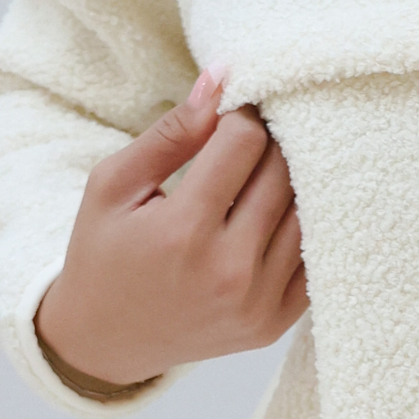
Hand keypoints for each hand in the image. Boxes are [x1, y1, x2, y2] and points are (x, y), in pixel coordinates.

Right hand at [34, 66, 308, 385]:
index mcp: (183, 232)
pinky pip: (314, 256)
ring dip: (293, 180)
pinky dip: (304, 225)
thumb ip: (171, 132)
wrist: (105, 340)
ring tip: (264, 169)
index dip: (241, 116)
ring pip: (307, 211)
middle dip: (270, 142)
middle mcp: (229, 271)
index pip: (246, 142)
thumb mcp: (113, 185)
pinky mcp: (275, 323)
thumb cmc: (103, 253)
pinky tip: (278, 209)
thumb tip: (221, 77)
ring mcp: (258, 302)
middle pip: (283, 173)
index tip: (229, 114)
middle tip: (250, 135)